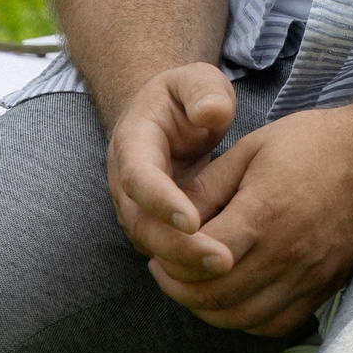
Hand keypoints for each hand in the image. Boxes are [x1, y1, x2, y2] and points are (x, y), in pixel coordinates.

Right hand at [105, 63, 240, 282]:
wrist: (169, 115)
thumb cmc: (186, 97)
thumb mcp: (197, 80)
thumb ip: (203, 90)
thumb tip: (210, 113)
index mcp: (132, 142)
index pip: (138, 176)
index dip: (160, 200)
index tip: (191, 220)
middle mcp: (126, 181)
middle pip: (141, 223)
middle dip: (177, 246)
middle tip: (221, 260)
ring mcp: (138, 207)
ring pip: (151, 244)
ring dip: (185, 262)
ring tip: (226, 268)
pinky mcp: (155, 225)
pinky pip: (166, 251)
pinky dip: (189, 264)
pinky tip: (222, 271)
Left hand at [148, 102, 352, 336]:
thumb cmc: (311, 143)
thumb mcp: (251, 149)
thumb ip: (209, 187)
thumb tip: (173, 218)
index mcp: (264, 213)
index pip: (200, 260)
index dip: (169, 261)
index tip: (156, 252)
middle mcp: (287, 253)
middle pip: (216, 297)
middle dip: (179, 290)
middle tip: (165, 272)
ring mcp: (309, 275)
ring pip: (243, 318)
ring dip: (208, 310)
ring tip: (193, 286)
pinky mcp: (325, 287)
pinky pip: (276, 324)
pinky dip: (246, 320)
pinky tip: (234, 299)